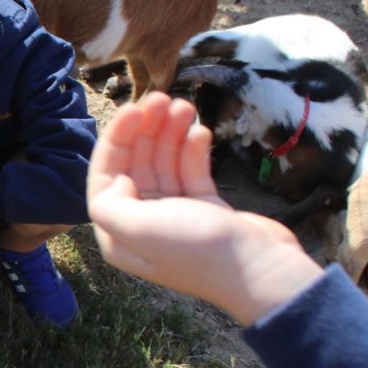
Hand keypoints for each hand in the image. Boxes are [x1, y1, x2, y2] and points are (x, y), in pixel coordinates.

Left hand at [87, 92, 322, 325]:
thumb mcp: (138, 230)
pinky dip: (192, 150)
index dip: (116, 140)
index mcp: (118, 234)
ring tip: (185, 106)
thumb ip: (109, 204)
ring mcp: (174, 216)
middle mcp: (142, 224)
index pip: (105, 177)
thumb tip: (113, 179)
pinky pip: (190, 171)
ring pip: (164, 164)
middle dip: (146, 130)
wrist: (262, 270)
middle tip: (163, 97)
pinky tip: (200, 131)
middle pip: (135, 166)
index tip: (134, 109)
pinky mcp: (205, 208)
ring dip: (171, 134)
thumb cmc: (197, 251)